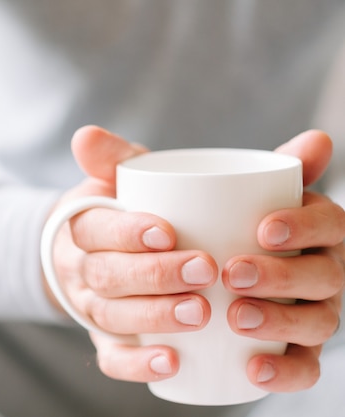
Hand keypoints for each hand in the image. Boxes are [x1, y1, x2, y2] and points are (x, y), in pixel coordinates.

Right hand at [45, 125, 217, 381]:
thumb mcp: (118, 178)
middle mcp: (83, 270)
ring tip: (199, 312)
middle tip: (204, 269)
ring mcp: (92, 308)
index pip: (95, 229)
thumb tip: (84, 133)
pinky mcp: (106, 341)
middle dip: (153, 275)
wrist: (100, 252)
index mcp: (83, 226)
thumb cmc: (122, 211)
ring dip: (154, 316)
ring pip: (111, 317)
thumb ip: (115, 156)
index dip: (126, 232)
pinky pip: (111, 358)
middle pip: (107, 276)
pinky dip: (136, 363)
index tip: (168, 230)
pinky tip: (172, 363)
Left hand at [222, 130, 344, 391]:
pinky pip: (304, 369)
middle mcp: (326, 273)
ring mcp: (316, 314)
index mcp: (319, 231)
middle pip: (323, 277)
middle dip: (281, 276)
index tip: (263, 228)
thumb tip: (319, 138)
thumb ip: (279, 168)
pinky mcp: (298, 351)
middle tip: (233, 273)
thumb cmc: (241, 225)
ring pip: (317, 324)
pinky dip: (284, 373)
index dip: (304, 225)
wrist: (227, 268)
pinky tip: (252, 371)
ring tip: (236, 317)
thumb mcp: (253, 194)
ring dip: (280, 323)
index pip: (329, 224)